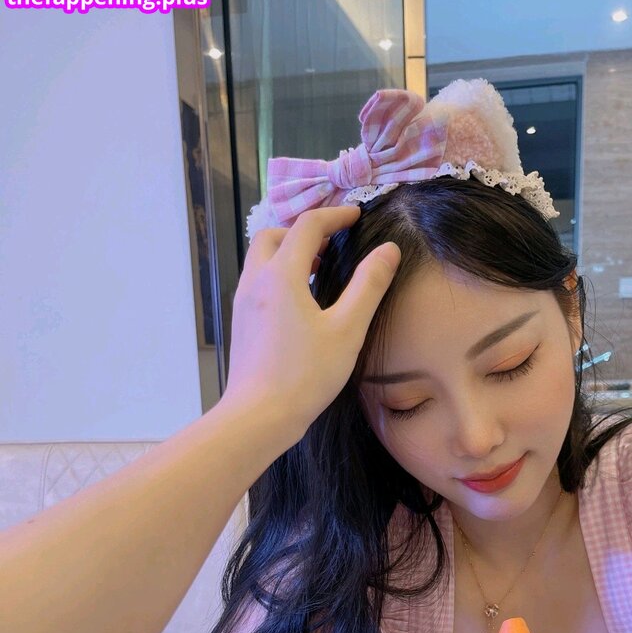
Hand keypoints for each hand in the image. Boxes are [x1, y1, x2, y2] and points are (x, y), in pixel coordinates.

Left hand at [221, 205, 399, 441]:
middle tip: (332, 242)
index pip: (307, 226)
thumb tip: (388, 250)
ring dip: (288, 252)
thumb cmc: (305, 375)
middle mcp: (255, 281)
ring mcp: (243, 303)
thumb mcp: (347, 330)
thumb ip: (368, 286)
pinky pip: (257, 282)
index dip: (334, 215)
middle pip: (273, 235)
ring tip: (318, 268)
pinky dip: (278, 274)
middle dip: (303, 230)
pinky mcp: (241, 324)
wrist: (258, 416)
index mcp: (281, 275)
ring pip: (261, 259)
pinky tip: (300, 300)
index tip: (356, 216)